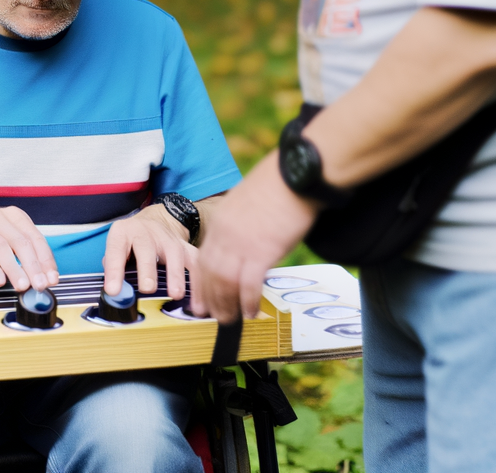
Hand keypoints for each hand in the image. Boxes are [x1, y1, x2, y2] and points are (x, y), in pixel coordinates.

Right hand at [0, 207, 58, 290]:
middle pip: (22, 243)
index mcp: (13, 216)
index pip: (36, 238)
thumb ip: (19, 252)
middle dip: (34, 266)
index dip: (46, 260)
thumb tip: (39, 276)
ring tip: (22, 286)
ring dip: (15, 269)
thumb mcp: (1, 236)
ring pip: (3, 248)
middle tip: (41, 285)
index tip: (52, 278)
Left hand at [102, 203, 196, 299]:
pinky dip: (197, 279)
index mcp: (123, 232)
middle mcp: (145, 232)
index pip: (116, 250)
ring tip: (175, 294)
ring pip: (174, 253)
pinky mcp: (184, 246)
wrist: (153, 221)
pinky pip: (194, 261)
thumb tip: (117, 293)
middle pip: (146, 249)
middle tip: (147, 288)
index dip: (114, 271)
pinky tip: (197, 297)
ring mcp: (167, 238)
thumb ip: (113, 268)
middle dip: (147, 270)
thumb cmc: (130, 241)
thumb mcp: (116, 247)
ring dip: (176, 275)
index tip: (113, 291)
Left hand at [191, 160, 319, 321]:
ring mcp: (241, 243)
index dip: (201, 282)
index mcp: (221, 220)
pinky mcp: (262, 251)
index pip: (203, 258)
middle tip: (214, 316)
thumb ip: (240, 221)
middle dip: (210, 298)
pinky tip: (251, 311)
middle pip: (210, 273)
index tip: (201, 298)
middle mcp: (225, 234)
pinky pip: (249, 284)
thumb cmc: (279, 185)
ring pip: (224, 282)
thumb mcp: (248, 201)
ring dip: (226, 305)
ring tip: (231, 319)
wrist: (295, 175)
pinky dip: (248, 301)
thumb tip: (245, 238)